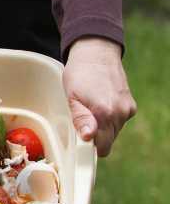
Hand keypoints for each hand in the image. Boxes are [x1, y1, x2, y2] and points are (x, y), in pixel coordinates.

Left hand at [63, 37, 136, 156]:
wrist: (97, 55)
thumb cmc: (80, 74)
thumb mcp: (72, 97)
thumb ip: (81, 119)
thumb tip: (88, 138)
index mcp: (105, 113)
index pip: (102, 147)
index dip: (90, 148)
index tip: (80, 140)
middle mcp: (121, 113)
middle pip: (108, 141)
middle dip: (95, 136)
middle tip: (82, 120)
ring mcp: (128, 109)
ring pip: (114, 131)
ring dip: (102, 127)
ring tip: (91, 109)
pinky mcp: (131, 105)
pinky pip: (119, 121)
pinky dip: (110, 118)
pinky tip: (100, 104)